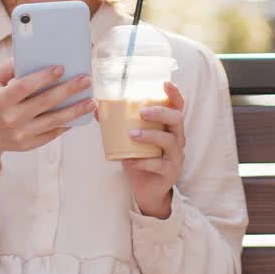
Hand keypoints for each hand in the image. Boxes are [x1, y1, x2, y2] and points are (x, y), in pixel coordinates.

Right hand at [0, 59, 95, 181]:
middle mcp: (10, 119)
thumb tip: (32, 56)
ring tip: (91, 101)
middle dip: (68, 90)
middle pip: (45, 103)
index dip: (44, 77)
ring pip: (54, 121)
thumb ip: (8, 67)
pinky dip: (66, 124)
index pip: (25, 86)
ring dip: (75, 111)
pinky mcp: (28, 145)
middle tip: (85, 80)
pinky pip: (52, 134)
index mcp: (0, 100)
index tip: (61, 68)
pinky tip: (78, 115)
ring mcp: (20, 134)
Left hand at [121, 81, 185, 218]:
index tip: (165, 83)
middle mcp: (177, 140)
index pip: (177, 107)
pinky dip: (146, 161)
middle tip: (141, 112)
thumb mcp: (129, 141)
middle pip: (177, 120)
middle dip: (160, 113)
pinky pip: (160, 165)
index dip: (174, 94)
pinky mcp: (170, 173)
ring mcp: (175, 157)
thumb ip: (118, 126)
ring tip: (132, 135)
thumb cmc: (141, 160)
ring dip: (150, 136)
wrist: (147, 190)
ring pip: (170, 141)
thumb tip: (97, 109)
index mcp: (169, 128)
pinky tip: (134, 161)